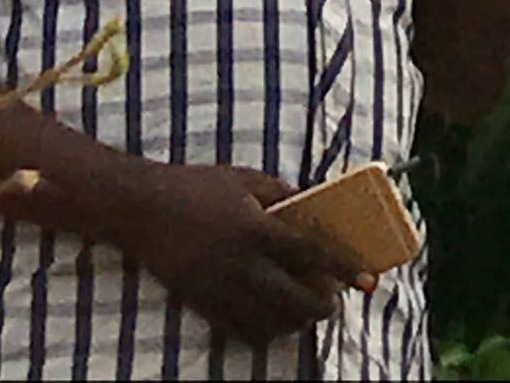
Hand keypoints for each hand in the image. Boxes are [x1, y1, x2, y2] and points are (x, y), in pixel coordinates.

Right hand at [114, 163, 351, 340]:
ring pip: (274, 322)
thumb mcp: (243, 179)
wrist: (144, 210)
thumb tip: (310, 207)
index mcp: (255, 226)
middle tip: (333, 299)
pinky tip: (274, 320)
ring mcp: (223, 289)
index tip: (365, 277)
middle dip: (323, 304)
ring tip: (306, 309)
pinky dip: (267, 331)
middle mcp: (242, 263)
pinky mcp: (206, 305)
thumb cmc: (196, 187)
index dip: (343, 266)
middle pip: (297, 298)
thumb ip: (280, 193)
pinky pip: (245, 331)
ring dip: (297, 320)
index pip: (312, 252)